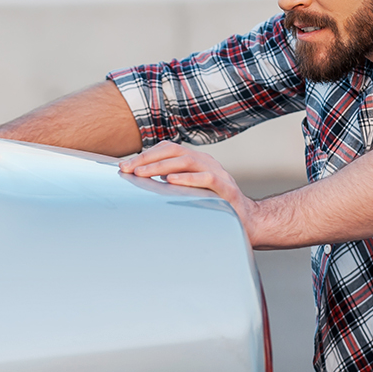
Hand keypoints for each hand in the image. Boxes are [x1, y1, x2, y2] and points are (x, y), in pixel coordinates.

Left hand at [118, 141, 258, 221]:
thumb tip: (140, 182)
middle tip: (128, 170)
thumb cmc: (214, 207)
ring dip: (161, 167)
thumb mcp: (188, 193)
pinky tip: (171, 182)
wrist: (248, 222)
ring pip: (187, 161)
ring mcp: (218, 173)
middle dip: (147, 159)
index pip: (167, 149)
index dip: (145, 155)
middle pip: (174, 151)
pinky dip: (188, 178)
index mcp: (196, 161)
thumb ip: (170, 185)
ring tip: (142, 174)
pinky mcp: (227, 188)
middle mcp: (206, 162)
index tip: (124, 167)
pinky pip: (207, 178)